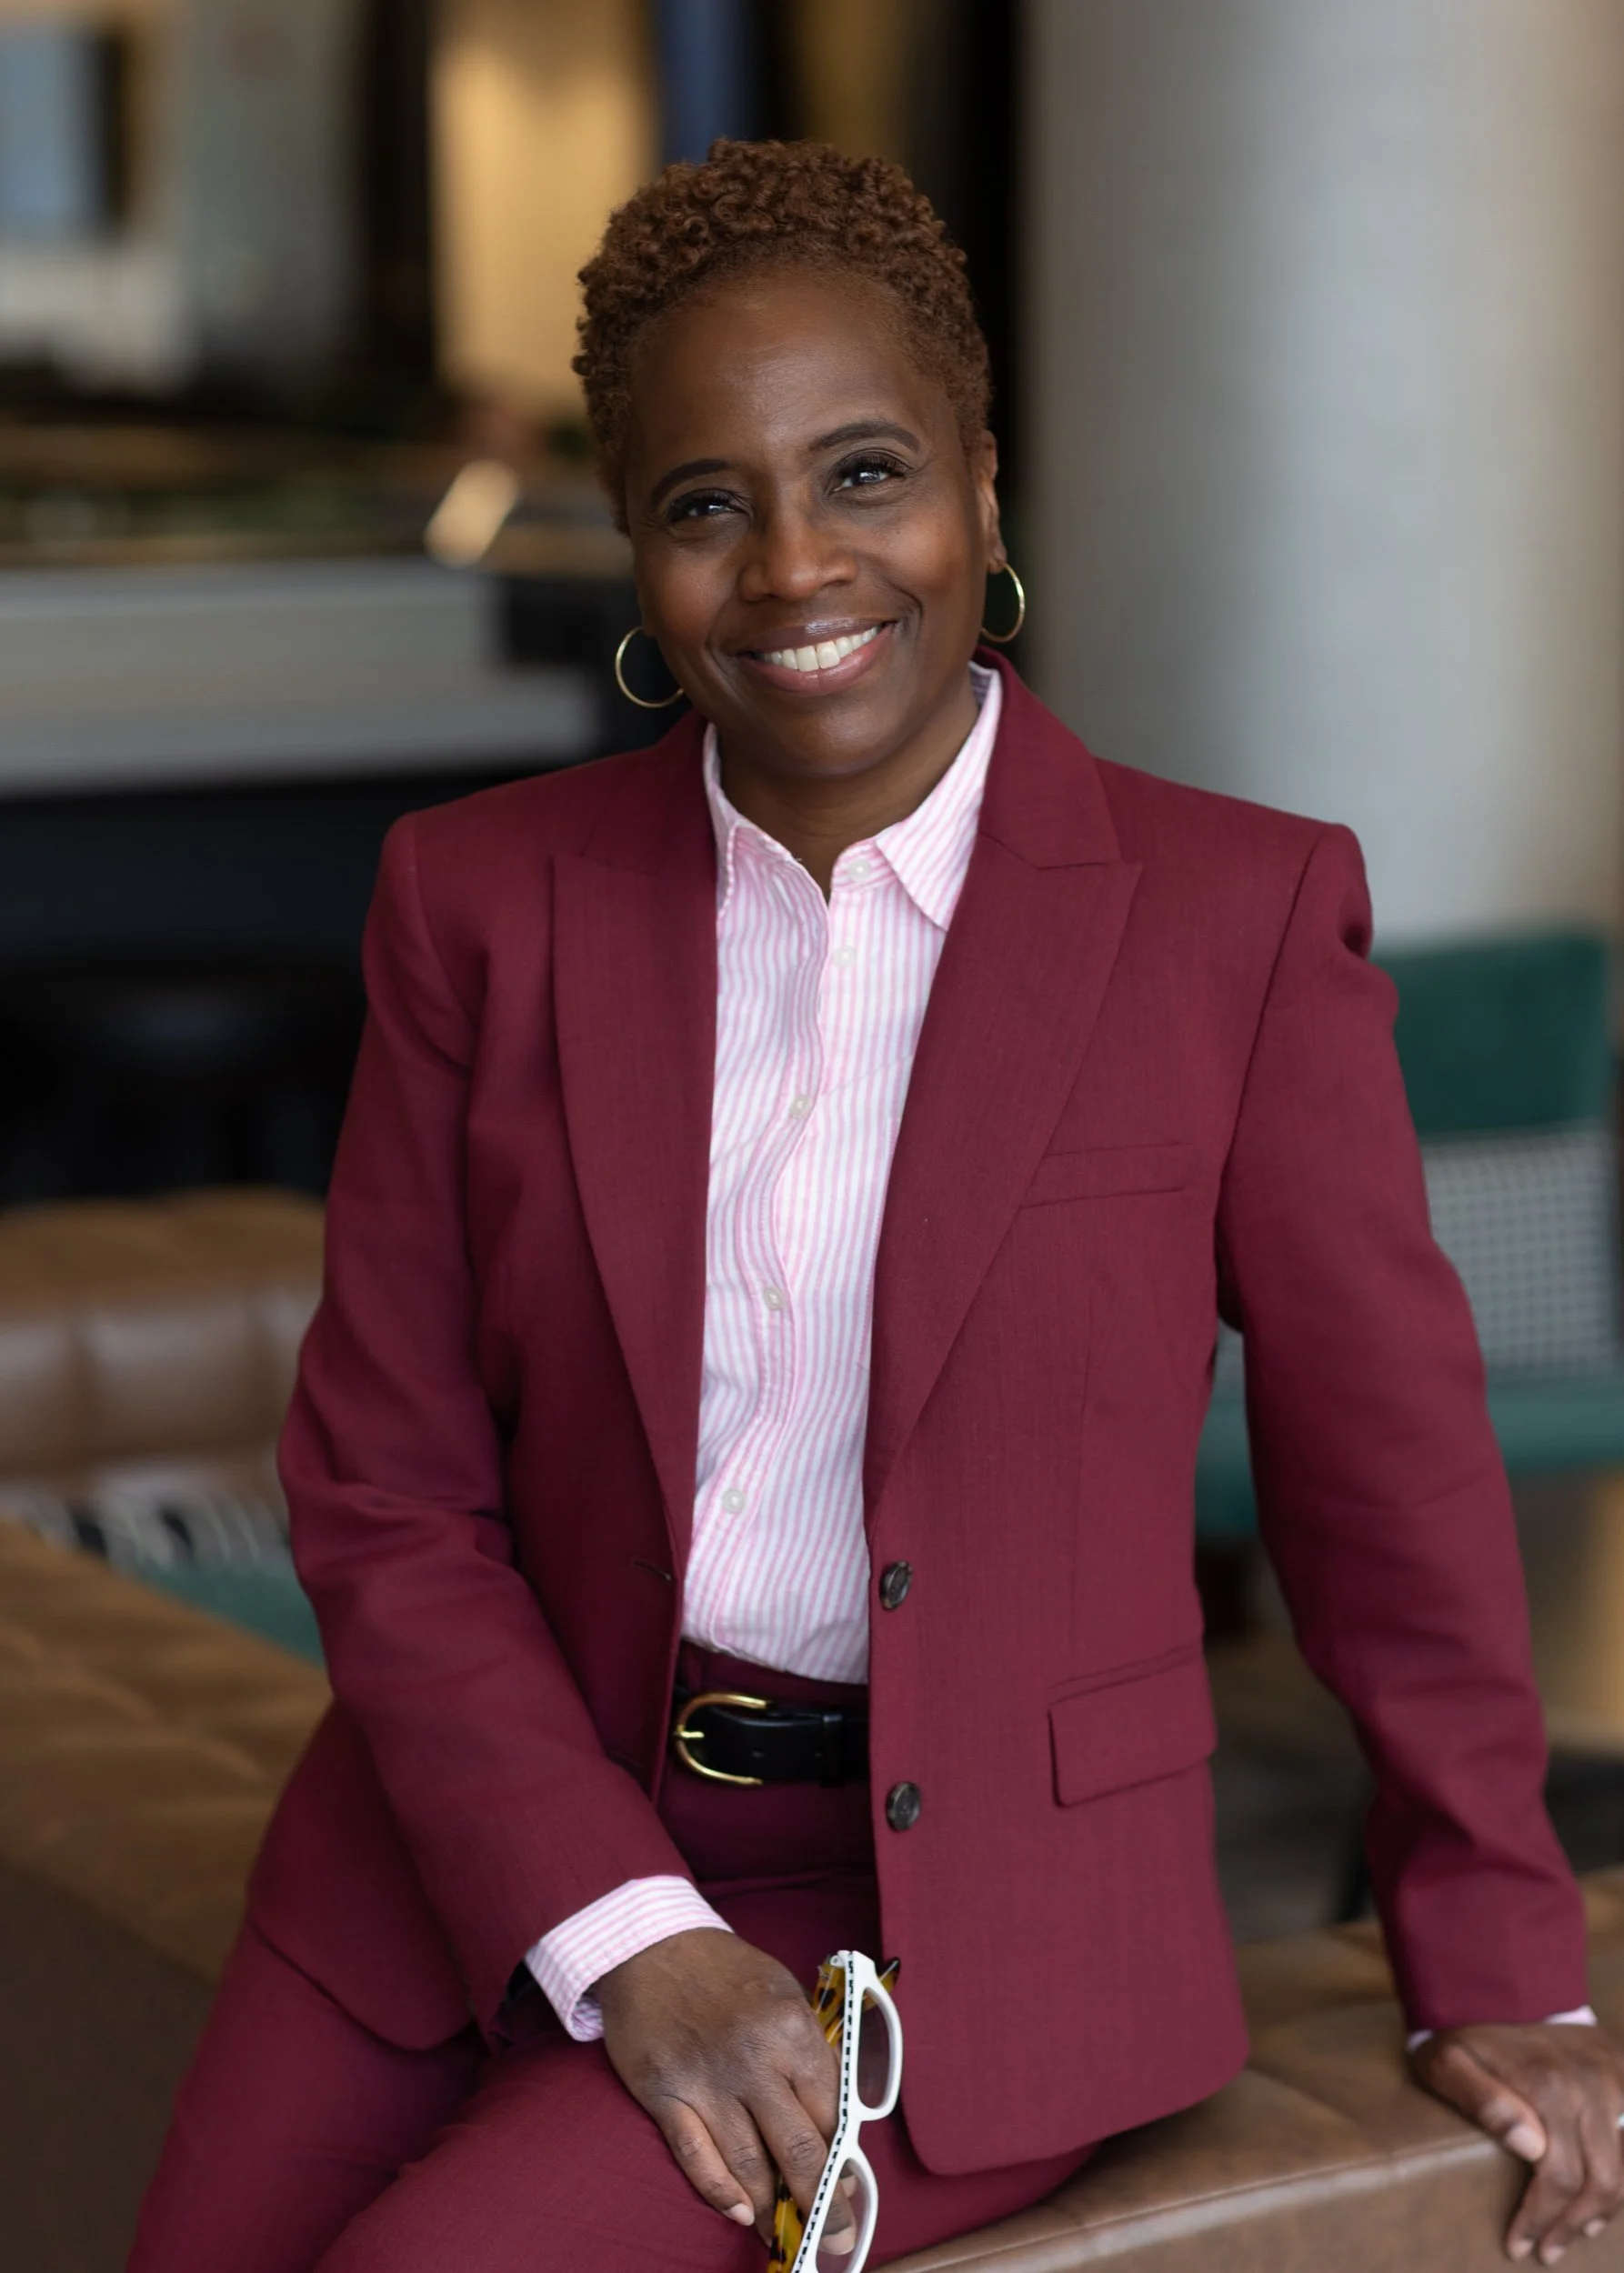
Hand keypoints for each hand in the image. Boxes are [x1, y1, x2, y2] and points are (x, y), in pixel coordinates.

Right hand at [597, 1927, 851, 2247]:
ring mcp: (706, 2079)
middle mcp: (753, 2058)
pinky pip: (695, 2155)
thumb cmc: (724, 1971)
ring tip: (784, 2235)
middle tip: (838, 2238)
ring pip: (748, 2163)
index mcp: (791, 2028)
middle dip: (822, 2202)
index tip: (849, 2187)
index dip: (842, 2156)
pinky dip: (718, 2190)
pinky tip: (737, 2211)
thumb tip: (833, 2111)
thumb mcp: (782, 1991)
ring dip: (770, 2209)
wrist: (651, 1945)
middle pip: (798, 2148)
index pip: (831, 2109)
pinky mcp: (664, 2093)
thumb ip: (808, 2047)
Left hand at [1411, 2023, 1623, 2261]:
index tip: (1518, 2246)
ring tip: (1571, 2234)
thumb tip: (1529, 2148)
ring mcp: (1614, 2082)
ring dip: (1600, 2211)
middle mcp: (1592, 2086)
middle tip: (1544, 2251)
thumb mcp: (1448, 2060)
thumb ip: (1481, 2100)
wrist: (1502, 1985)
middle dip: (1571, 2226)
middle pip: (1599, 2182)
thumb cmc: (1466, 2033)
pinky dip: (1621, 2178)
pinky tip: (1600, 2201)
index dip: (1539, 2219)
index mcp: (1548, 2085)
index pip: (1557, 2177)